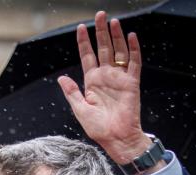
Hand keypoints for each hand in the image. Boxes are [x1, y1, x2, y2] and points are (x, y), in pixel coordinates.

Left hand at [58, 11, 152, 164]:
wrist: (116, 138)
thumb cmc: (98, 128)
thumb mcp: (80, 109)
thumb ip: (71, 92)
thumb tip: (61, 78)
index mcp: (92, 82)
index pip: (87, 56)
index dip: (84, 42)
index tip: (80, 28)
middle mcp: (106, 77)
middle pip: (103, 49)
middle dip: (101, 32)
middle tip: (100, 15)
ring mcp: (119, 78)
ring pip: (118, 52)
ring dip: (116, 36)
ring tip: (113, 21)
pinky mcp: (132, 83)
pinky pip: (134, 63)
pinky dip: (133, 49)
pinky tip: (131, 36)